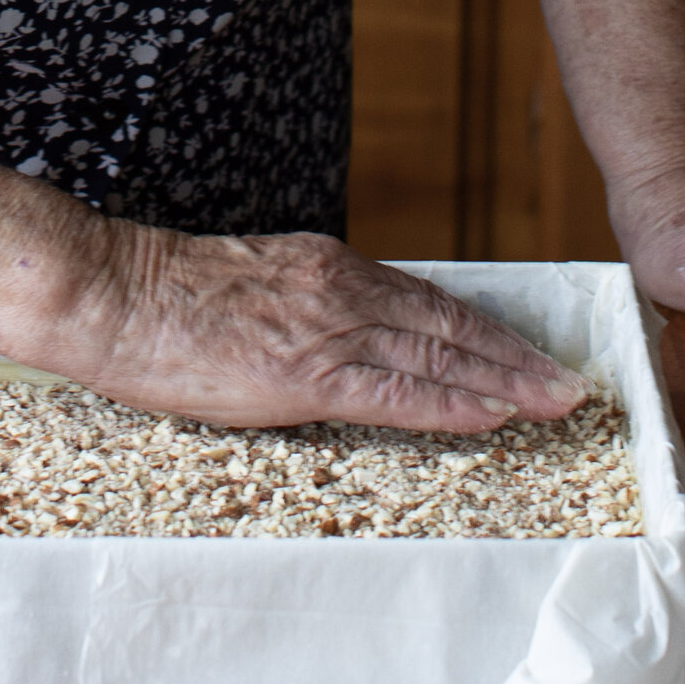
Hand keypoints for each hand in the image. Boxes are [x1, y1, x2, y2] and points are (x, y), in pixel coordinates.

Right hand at [59, 223, 590, 432]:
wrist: (114, 293)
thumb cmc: (168, 297)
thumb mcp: (256, 283)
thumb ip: (307, 305)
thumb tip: (345, 339)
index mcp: (328, 266)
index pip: (428, 302)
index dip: (485, 332)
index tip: (528, 354)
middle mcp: (342, 289)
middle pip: (451, 327)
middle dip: (516, 358)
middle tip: (570, 384)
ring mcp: (328, 329)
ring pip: (438, 358)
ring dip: (504, 383)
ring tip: (553, 403)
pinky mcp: (306, 373)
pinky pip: (395, 394)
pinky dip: (451, 406)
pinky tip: (490, 417)